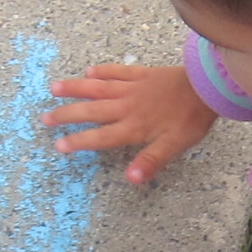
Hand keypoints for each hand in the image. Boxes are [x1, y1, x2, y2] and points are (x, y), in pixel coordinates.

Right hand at [42, 63, 218, 184]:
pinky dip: (103, 71)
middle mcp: (127, 107)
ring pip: (97, 88)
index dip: (78, 141)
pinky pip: (117, 72)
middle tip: (45, 118)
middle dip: (66, 115)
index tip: (58, 145)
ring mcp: (132, 88)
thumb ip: (150, 161)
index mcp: (133, 127)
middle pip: (91, 111)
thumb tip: (130, 180)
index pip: (100, 137)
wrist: (206, 86)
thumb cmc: (191, 119)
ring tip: (54, 88)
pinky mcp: (142, 74)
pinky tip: (89, 71)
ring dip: (75, 88)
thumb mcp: (174, 146)